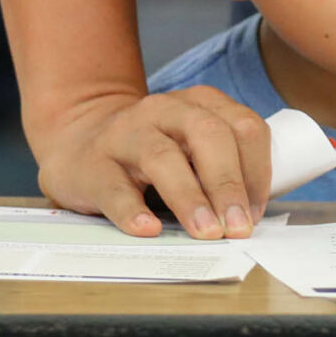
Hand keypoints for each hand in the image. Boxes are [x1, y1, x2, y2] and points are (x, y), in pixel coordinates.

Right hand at [34, 86, 270, 239]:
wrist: (77, 141)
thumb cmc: (150, 154)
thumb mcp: (189, 147)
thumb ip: (219, 167)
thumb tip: (252, 217)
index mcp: (200, 104)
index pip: (243, 126)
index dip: (257, 170)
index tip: (258, 212)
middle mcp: (165, 110)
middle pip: (208, 136)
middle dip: (229, 183)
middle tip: (239, 228)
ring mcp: (126, 134)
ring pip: (162, 158)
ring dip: (190, 198)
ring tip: (206, 232)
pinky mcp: (93, 165)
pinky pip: (114, 187)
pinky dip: (132, 210)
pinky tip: (148, 229)